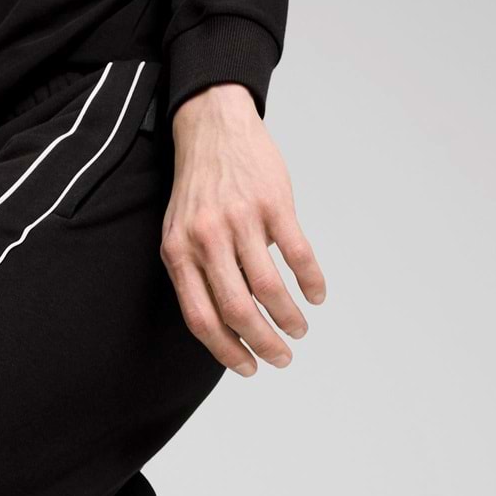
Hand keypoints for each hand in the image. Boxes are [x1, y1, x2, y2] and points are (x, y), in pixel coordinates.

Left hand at [160, 84, 325, 375]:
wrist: (212, 128)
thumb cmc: (198, 189)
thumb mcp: (179, 232)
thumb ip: (194, 274)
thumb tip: (223, 325)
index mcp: (179, 253)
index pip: (201, 318)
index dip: (226, 350)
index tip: (248, 367)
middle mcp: (206, 239)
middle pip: (238, 310)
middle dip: (263, 344)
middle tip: (282, 358)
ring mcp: (241, 220)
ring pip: (269, 287)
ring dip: (289, 318)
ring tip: (299, 330)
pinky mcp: (273, 203)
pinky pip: (297, 254)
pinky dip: (311, 282)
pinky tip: (317, 295)